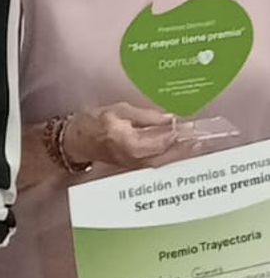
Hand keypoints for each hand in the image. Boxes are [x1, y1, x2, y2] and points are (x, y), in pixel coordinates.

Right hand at [63, 102, 184, 169]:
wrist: (76, 140)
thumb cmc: (93, 122)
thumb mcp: (118, 111)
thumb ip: (145, 116)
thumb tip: (169, 118)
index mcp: (132, 144)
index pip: (163, 140)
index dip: (178, 132)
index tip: (191, 124)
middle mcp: (137, 159)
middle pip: (169, 155)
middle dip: (186, 146)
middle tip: (202, 137)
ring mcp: (137, 166)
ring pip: (166, 161)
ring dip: (181, 152)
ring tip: (195, 143)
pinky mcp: (136, 166)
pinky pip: (159, 162)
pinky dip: (170, 155)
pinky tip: (177, 148)